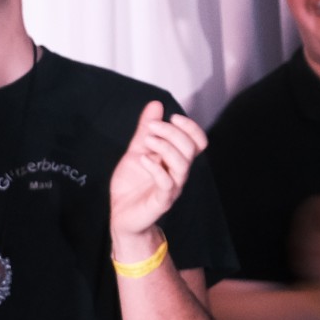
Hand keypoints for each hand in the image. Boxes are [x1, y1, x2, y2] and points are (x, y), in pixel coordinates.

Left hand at [108, 100, 208, 253]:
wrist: (121, 215)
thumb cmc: (132, 185)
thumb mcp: (137, 150)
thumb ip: (145, 130)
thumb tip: (156, 104)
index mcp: (176, 161)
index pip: (198, 142)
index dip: (190, 127)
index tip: (171, 117)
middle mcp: (178, 174)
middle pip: (190, 148)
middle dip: (172, 132)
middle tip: (152, 127)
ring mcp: (172, 188)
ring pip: (182, 164)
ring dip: (165, 147)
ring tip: (147, 142)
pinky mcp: (161, 201)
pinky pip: (166, 183)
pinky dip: (155, 167)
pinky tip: (143, 159)